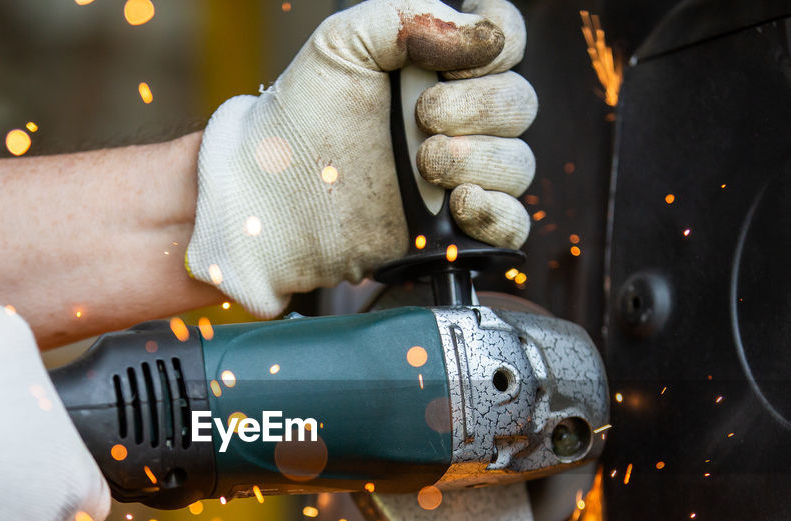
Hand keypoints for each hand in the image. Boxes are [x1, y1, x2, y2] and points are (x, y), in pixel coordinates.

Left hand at [186, 0, 536, 316]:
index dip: (499, 44)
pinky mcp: (454, 230)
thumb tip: (480, 32)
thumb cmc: (298, 119)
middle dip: (477, 108)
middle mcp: (459, 120)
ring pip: (519, 164)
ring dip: (481, 160)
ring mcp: (460, 176)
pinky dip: (498, 213)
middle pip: (519, 103)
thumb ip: (407, 16)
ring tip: (426, 164)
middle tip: (421, 118)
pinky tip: (460, 204)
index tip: (457, 57)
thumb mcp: (342, 42)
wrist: (271, 199)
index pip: (507, 41)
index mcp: (439, 67)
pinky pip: (514, 224)